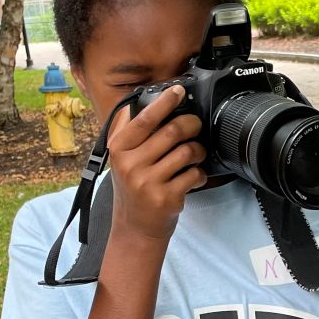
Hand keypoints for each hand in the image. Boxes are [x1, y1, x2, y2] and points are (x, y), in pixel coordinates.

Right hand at [107, 85, 206, 240]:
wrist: (134, 228)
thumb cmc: (132, 190)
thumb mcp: (121, 160)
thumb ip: (127, 133)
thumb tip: (136, 102)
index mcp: (119, 149)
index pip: (144, 118)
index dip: (164, 102)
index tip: (178, 90)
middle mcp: (131, 164)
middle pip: (172, 132)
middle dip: (191, 125)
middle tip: (196, 126)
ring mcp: (148, 182)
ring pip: (186, 152)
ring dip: (198, 151)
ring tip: (195, 155)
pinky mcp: (166, 197)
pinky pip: (194, 174)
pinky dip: (200, 174)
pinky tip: (194, 177)